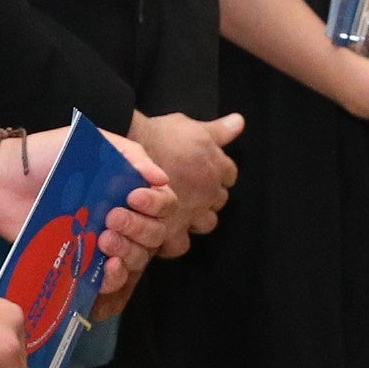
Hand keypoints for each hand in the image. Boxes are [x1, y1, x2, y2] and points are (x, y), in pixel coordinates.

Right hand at [127, 109, 245, 240]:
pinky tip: (163, 234)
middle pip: (218, 202)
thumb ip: (219, 130)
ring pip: (205, 223)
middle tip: (189, 193)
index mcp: (216, 168)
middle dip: (207, 198)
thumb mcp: (192, 127)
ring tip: (176, 212)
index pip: (228, 175)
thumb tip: (239, 122)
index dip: (217, 174)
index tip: (203, 173)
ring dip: (194, 219)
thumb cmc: (158, 136)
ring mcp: (192, 213)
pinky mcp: (172, 229)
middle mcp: (209, 193)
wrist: (129, 150)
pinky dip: (171, 242)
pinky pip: (179, 245)